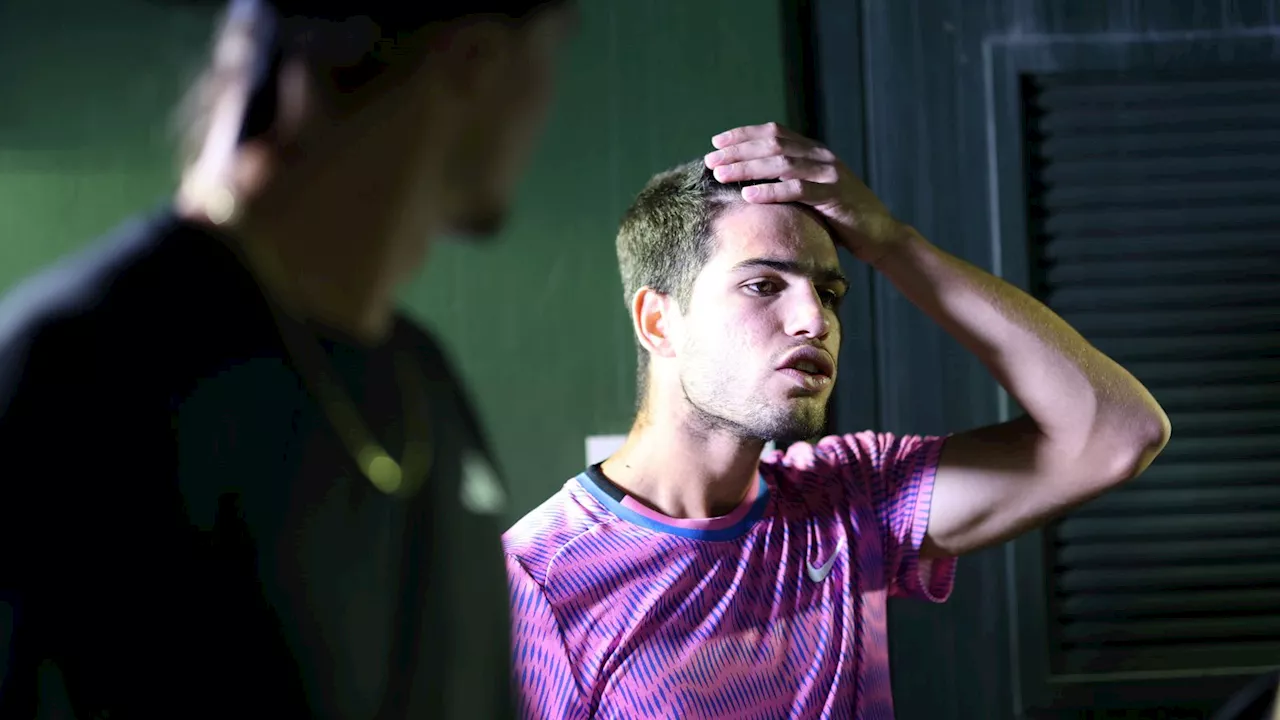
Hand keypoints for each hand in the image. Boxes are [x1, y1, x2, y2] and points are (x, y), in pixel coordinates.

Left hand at [703, 122, 906, 264]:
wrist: (879, 233)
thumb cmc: (839, 217)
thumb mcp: (811, 193)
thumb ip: (788, 182)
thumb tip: (749, 184)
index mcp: (814, 151)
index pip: (774, 133)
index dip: (744, 134)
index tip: (716, 142)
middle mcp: (820, 156)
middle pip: (772, 145)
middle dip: (738, 151)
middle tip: (711, 160)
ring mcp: (829, 173)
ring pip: (781, 163)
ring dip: (747, 167)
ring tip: (721, 173)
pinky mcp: (834, 195)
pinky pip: (797, 190)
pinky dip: (771, 191)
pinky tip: (748, 194)